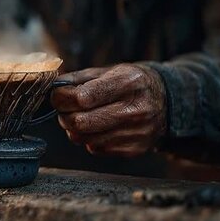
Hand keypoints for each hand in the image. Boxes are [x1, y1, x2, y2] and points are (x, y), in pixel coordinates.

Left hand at [51, 63, 166, 156]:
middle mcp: (135, 109)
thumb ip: (79, 78)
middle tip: (66, 109)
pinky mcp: (134, 149)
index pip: (82, 97)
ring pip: (83, 138)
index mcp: (128, 83)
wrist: (167, 101)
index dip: (62, 98)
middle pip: (80, 122)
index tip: (57, 96)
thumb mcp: (110, 71)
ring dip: (74, 129)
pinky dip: (89, 139)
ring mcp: (136, 132)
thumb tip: (53, 88)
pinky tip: (98, 127)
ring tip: (81, 117)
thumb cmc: (130, 83)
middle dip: (64, 115)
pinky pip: (96, 148)